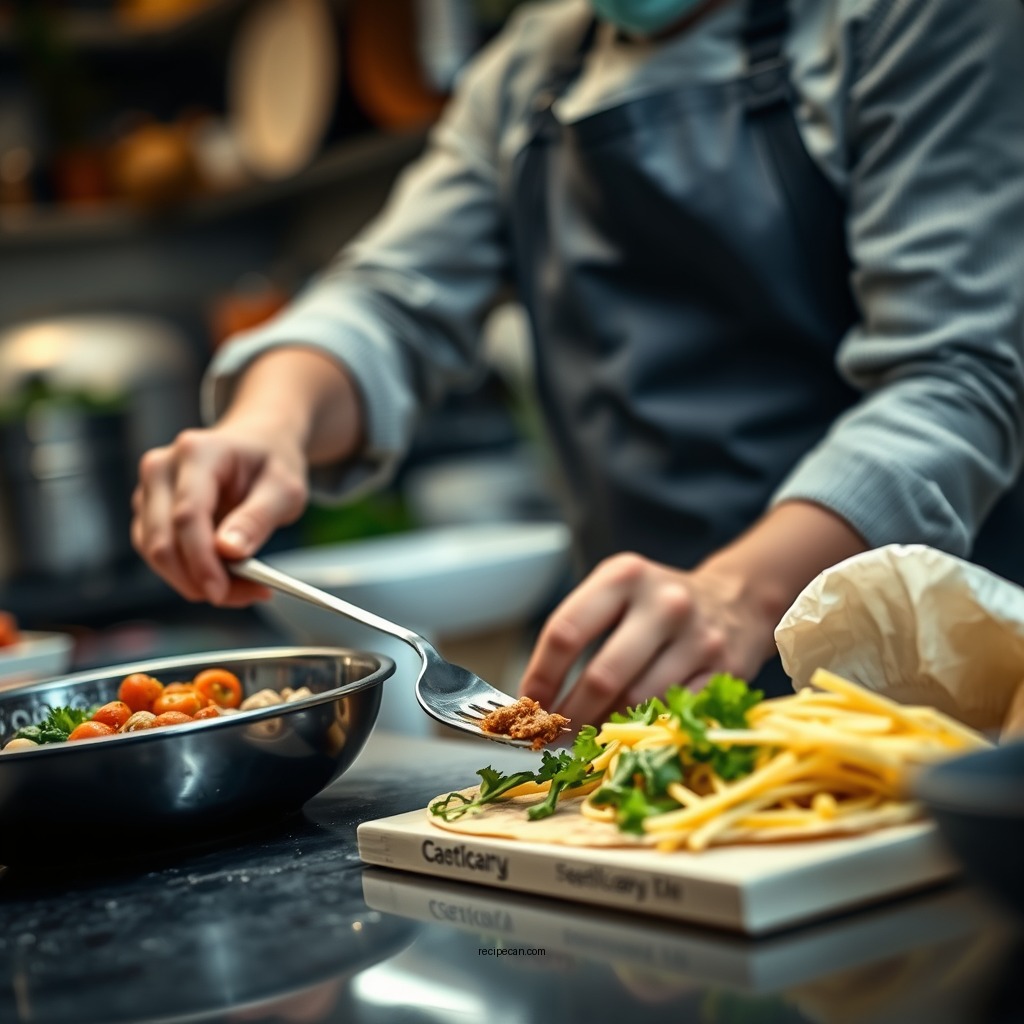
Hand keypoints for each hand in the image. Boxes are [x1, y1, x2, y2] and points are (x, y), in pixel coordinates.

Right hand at [131, 418, 308, 605]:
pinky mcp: (149, 514)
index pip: (187, 515)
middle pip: (162, 540)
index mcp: (196, 452)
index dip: (201, 560)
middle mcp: (161, 469)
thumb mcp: (284, 487)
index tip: (221, 592)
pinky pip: (160, 555)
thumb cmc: (272, 461)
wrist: (258, 443)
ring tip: (246, 587)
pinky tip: (225, 578)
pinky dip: (189, 575)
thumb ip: (257, 519)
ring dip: (194, 582)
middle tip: (247, 595)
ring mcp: (149, 491)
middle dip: (198, 579)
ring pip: (156, 553)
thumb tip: (229, 552)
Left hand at [518, 552, 778, 726]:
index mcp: (623, 577)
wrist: (735, 601)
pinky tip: (628, 734)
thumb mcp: (614, 595)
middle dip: (571, 714)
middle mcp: (664, 602)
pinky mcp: (725, 670)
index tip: (529, 703)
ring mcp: (699, 637)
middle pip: (603, 676)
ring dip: (605, 729)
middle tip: (554, 734)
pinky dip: (645, 729)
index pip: (567, 632)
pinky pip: (674, 713)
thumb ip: (576, 633)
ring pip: (639, 702)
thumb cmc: (654, 606)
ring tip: (587, 738)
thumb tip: (534, 698)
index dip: (542, 675)